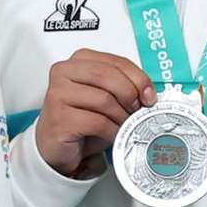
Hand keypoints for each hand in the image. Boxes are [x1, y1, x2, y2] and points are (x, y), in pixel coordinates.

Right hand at [35, 49, 154, 177]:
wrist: (56, 146)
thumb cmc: (81, 120)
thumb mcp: (105, 97)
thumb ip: (123, 87)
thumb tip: (149, 92)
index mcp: (79, 60)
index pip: (115, 61)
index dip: (138, 77)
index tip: (149, 95)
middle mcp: (64, 72)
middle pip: (108, 76)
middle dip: (130, 94)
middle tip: (138, 110)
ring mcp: (58, 94)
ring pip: (104, 99)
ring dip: (122, 116)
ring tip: (125, 125)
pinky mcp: (59, 117)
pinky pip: (97, 122)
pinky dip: (112, 131)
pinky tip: (114, 135)